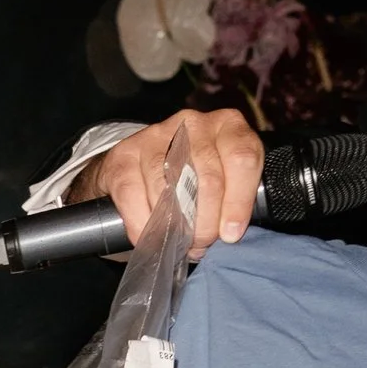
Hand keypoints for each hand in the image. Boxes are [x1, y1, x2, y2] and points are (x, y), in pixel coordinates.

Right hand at [76, 105, 263, 258]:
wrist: (138, 170)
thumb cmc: (188, 182)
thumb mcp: (222, 182)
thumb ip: (232, 200)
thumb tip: (228, 235)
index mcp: (228, 127)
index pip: (242, 158)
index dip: (239, 201)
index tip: (230, 233)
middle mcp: (194, 124)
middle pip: (208, 178)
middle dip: (205, 223)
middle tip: (199, 243)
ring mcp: (156, 135)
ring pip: (170, 187)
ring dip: (175, 225)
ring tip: (176, 242)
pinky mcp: (124, 153)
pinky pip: (134, 194)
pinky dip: (143, 224)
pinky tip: (149, 236)